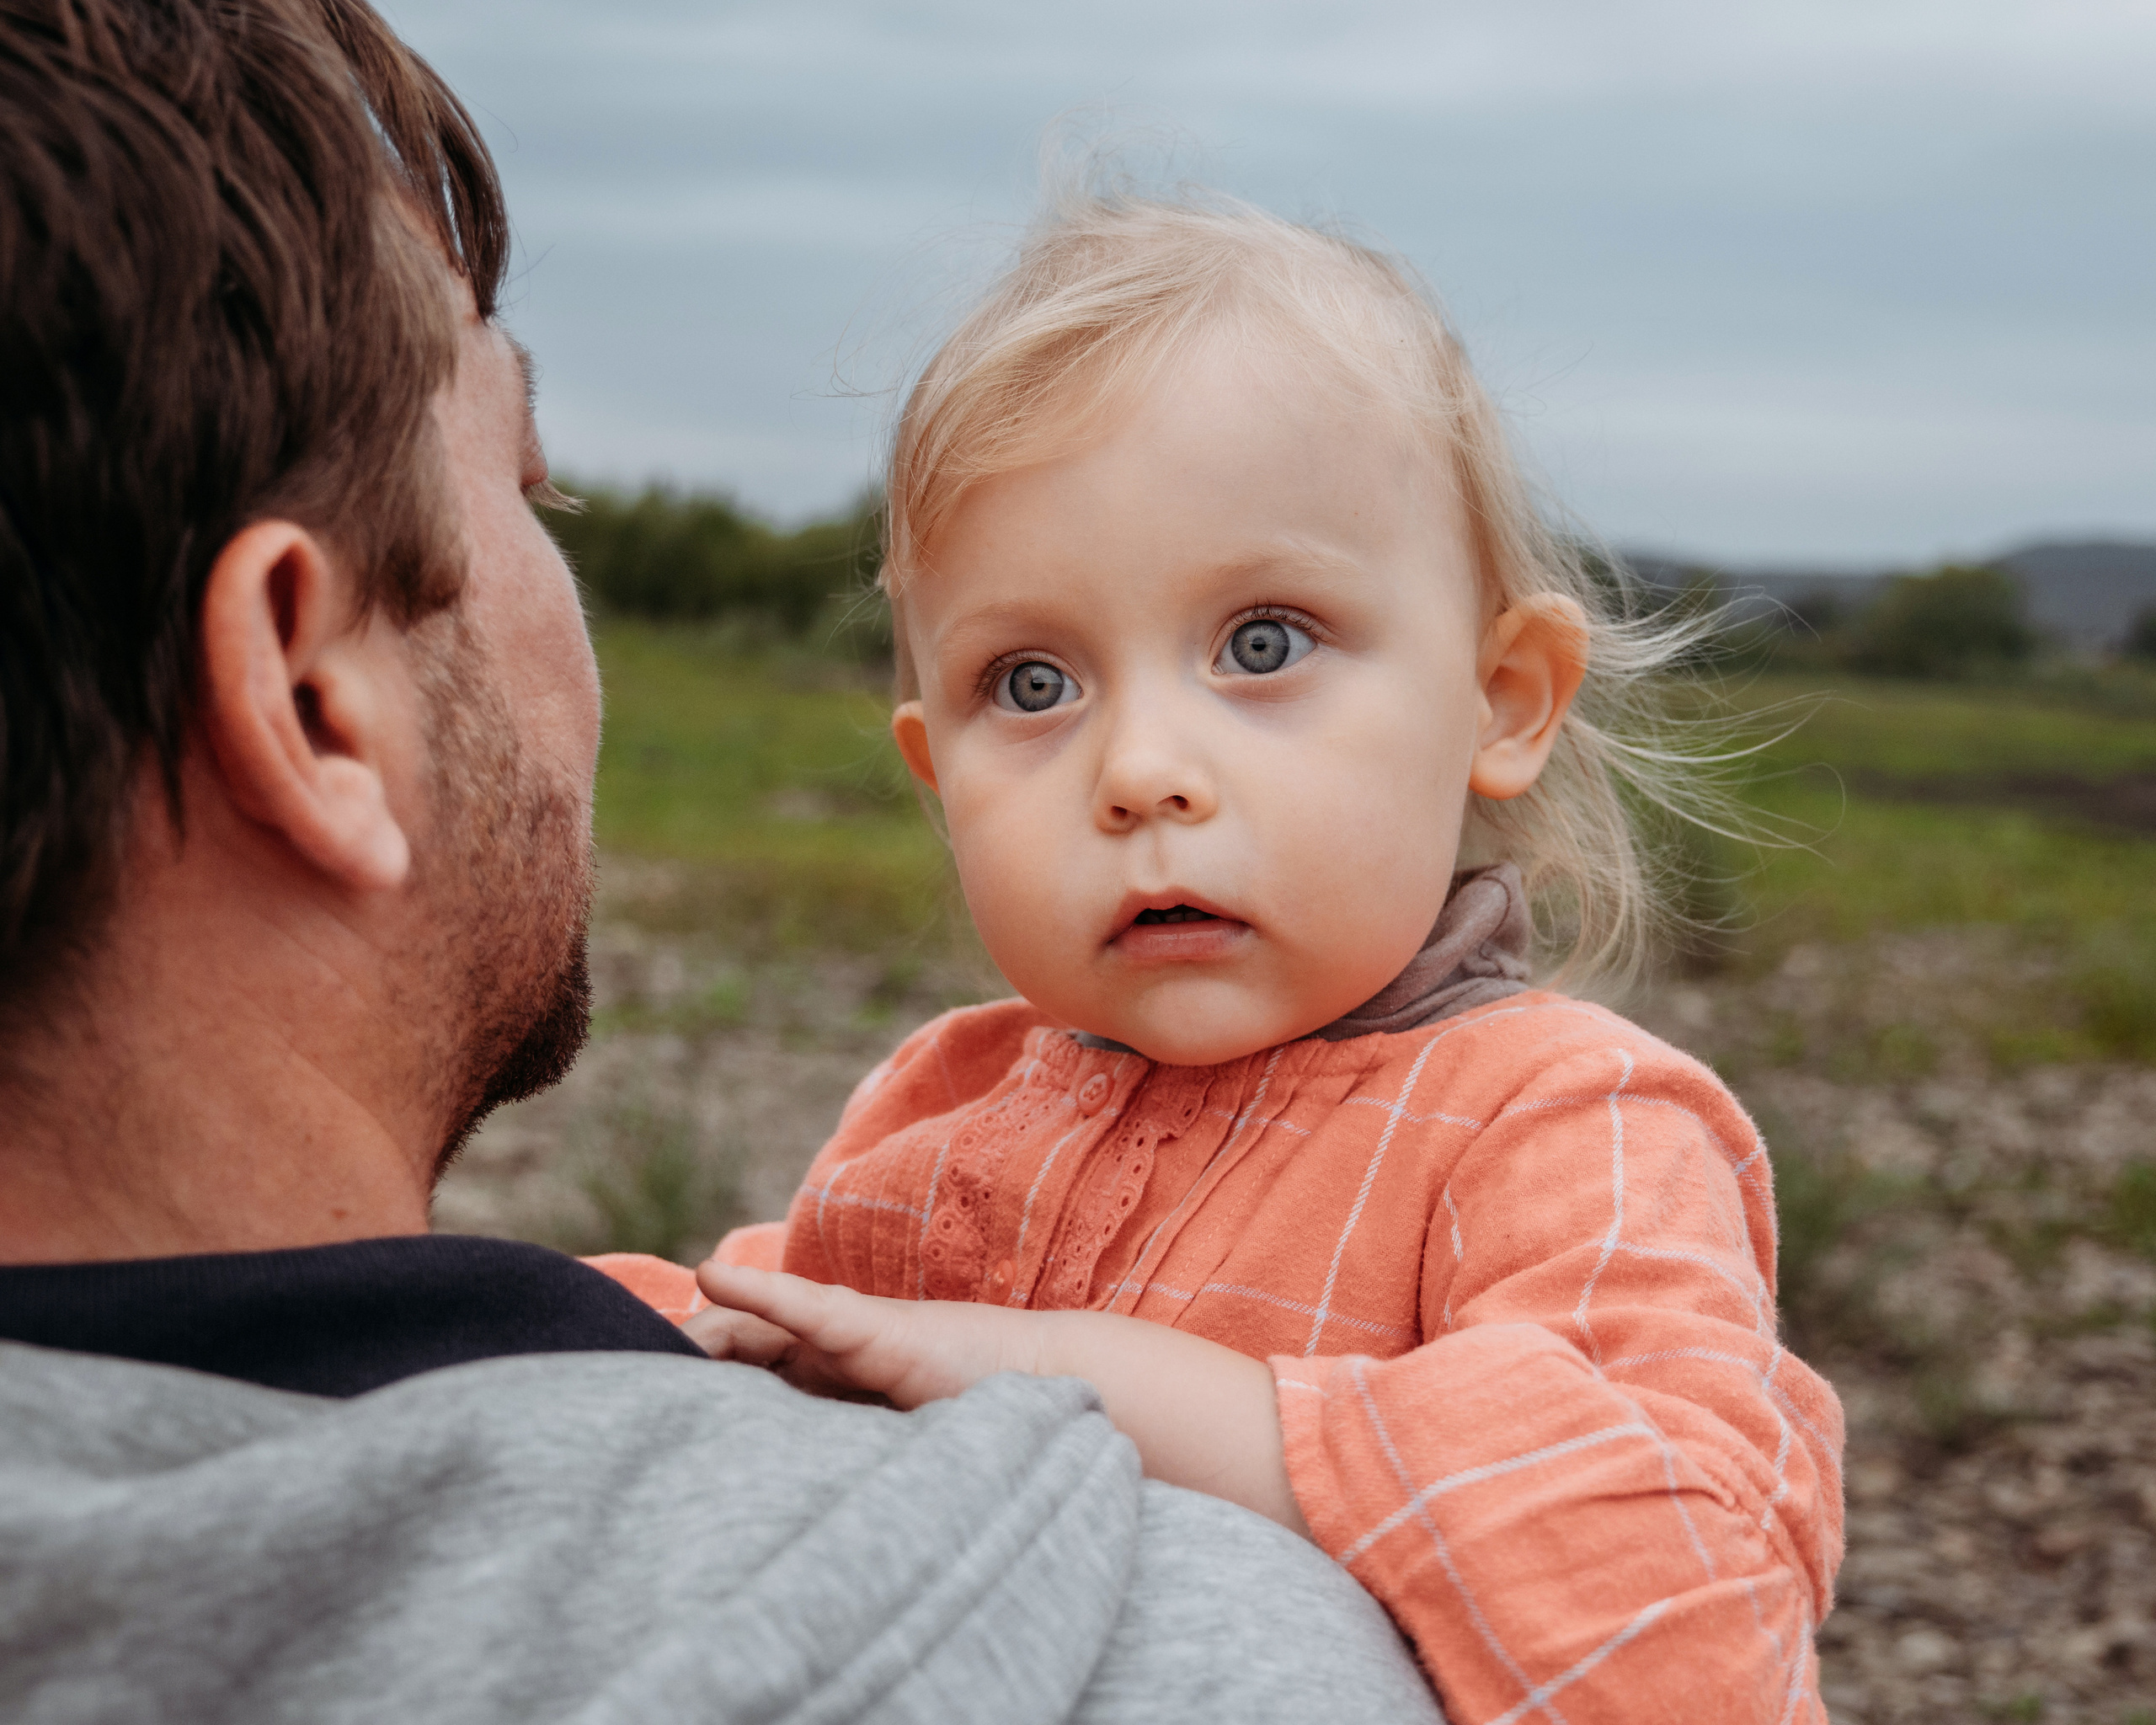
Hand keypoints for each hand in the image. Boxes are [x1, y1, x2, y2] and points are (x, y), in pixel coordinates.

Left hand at [686, 1259, 1309, 1535]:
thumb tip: (788, 1564)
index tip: (632, 1414)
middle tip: (624, 1379)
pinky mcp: (882, 1330)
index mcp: (827, 1389)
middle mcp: (831, 1360)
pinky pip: (808, 1310)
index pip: (742, 1381)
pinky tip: (714, 1279)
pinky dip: (760, 1293)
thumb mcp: (887, 1464)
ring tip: (655, 1337)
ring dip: (705, 1332)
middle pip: (735, 1353)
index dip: (689, 1390)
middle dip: (681, 1363)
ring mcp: (854, 1339)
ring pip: (757, 1330)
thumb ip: (839, 1473)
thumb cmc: (979, 1435)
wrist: (1053, 1402)